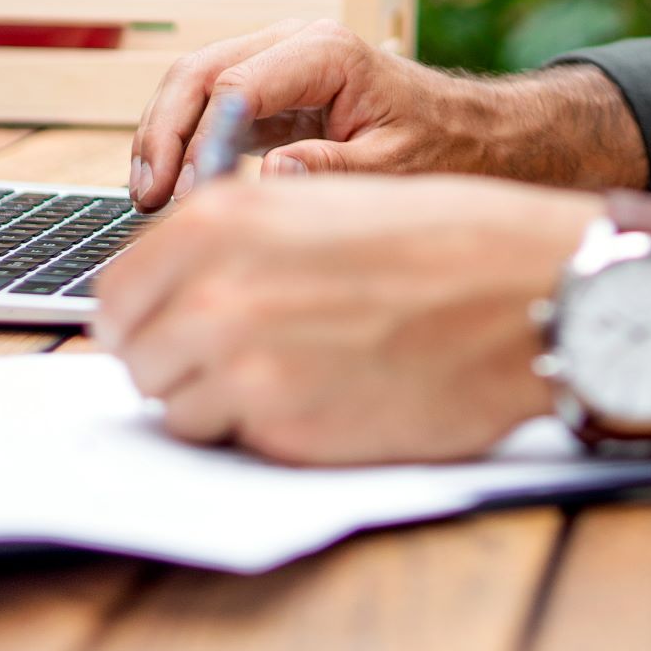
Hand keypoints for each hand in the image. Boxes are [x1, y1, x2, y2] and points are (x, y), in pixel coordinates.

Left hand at [96, 174, 650, 494]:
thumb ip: (235, 240)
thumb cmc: (445, 243)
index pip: (118, 289)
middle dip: (178, 357)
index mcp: (222, 219)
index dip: (146, 312)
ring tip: (295, 370)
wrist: (532, 292)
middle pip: (137, 352)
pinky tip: (322, 397)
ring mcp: (244, 365)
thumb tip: (169, 292)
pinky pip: (229, 442)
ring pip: (175, 405)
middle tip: (244, 352)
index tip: (171, 322)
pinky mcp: (283, 430)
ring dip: (217, 398)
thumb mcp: (325, 208)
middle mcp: (215, 289)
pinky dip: (262, 431)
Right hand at [125, 19, 644, 208]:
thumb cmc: (444, 148)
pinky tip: (171, 187)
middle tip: (147, 200)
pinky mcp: (272, 86)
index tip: (180, 197)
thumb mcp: (397, 169)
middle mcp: (295, 42)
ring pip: (194, 83)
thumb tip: (270, 176)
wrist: (474, 133)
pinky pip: (210, 103)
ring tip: (147, 199)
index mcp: (326, 53)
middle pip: (199, 72)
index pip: (234, 85)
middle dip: (163, 132)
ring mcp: (279, 60)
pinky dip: (183, 138)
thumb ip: (335, 172)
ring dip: (163, 134)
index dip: (196, 140)